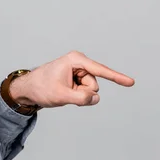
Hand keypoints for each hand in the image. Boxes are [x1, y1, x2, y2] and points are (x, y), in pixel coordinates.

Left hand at [9, 50, 134, 107]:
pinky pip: (86, 92)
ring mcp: (79, 70)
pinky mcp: (78, 78)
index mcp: (76, 60)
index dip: (117, 77)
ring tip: (63, 92)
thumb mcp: (61, 96)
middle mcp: (80, 62)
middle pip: (94, 84)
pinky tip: (65, 92)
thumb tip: (96, 98)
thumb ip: (81, 99)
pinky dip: (77, 96)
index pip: (100, 71)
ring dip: (79, 95)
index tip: (131, 82)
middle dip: (83, 93)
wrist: (28, 90)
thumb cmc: (41, 88)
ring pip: (91, 90)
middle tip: (64, 92)